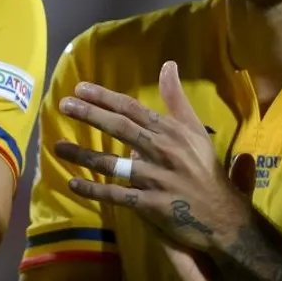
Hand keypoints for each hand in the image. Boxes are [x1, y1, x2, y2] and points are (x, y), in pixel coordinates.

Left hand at [53, 61, 249, 252]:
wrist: (224, 215)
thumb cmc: (205, 169)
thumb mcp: (195, 130)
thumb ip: (177, 99)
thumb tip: (168, 64)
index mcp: (171, 131)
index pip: (132, 109)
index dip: (105, 97)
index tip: (80, 88)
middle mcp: (162, 151)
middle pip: (121, 128)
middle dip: (91, 115)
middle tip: (64, 105)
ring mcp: (156, 179)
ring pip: (113, 164)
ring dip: (83, 156)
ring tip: (57, 147)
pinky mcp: (151, 205)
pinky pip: (118, 195)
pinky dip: (95, 191)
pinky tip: (73, 184)